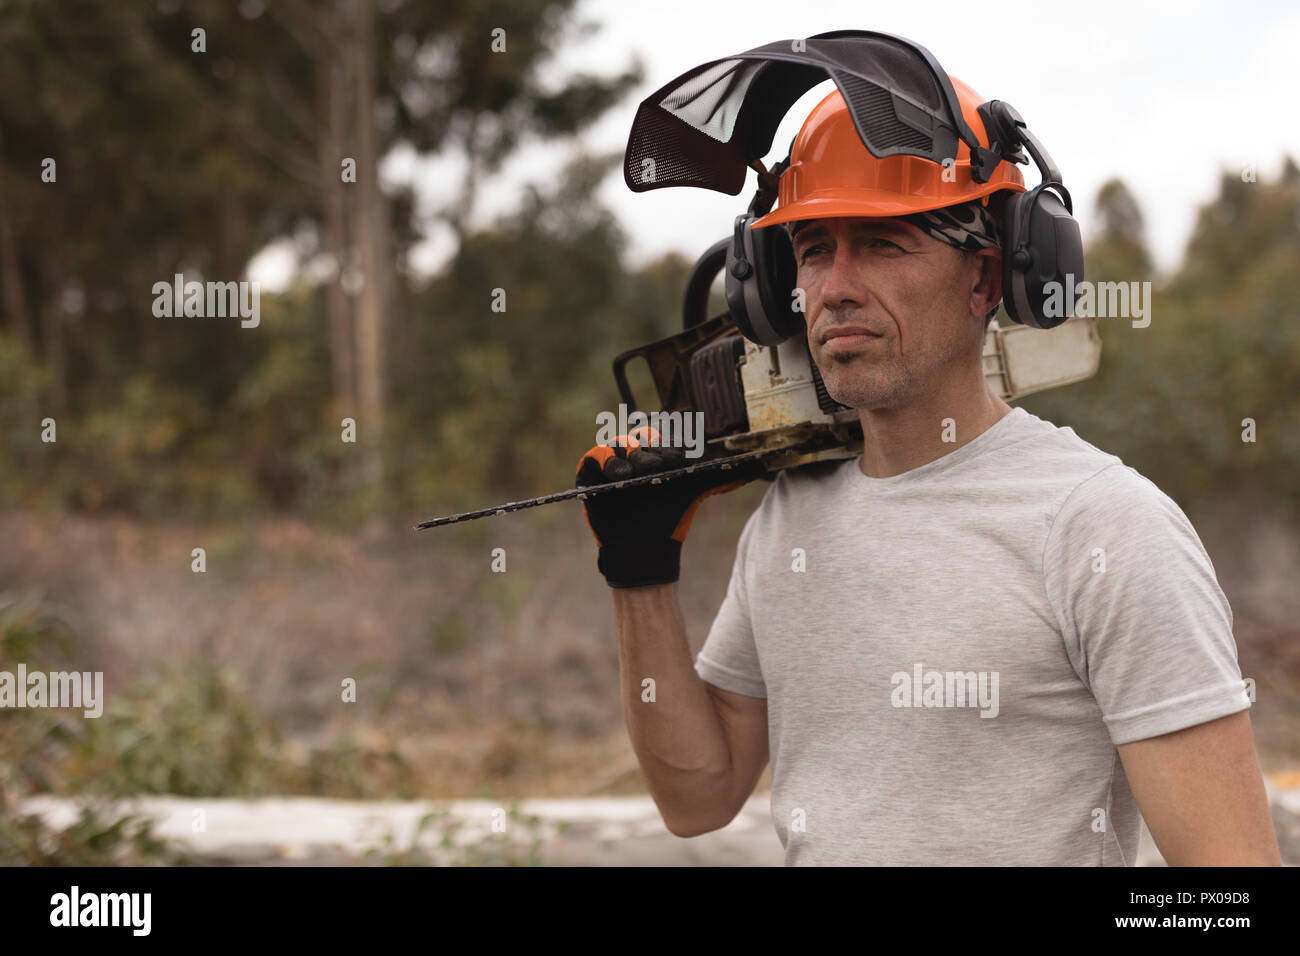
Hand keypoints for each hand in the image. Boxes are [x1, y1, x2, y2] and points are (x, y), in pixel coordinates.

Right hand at [576, 425, 763, 587]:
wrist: (645, 550)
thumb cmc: (670, 518)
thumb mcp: (696, 492)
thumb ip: (724, 476)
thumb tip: (759, 467)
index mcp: (654, 452)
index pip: (659, 435)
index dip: (668, 444)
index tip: (680, 458)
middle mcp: (632, 454)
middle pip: (638, 436)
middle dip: (650, 447)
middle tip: (661, 465)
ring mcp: (610, 463)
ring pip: (617, 444)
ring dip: (630, 454)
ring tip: (641, 471)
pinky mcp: (591, 474)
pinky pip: (596, 456)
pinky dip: (607, 461)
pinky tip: (620, 474)